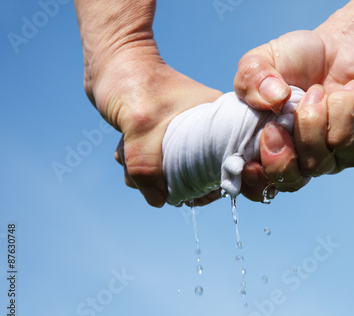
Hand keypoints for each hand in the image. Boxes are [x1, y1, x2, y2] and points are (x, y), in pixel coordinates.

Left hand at [84, 44, 221, 206]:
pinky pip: (158, 167)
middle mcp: (208, 128)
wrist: (110, 62)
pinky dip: (138, 168)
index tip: (190, 193)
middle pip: (202, 175)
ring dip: (147, 176)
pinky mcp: (167, 139)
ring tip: (128, 153)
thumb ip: (147, 168)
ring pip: (174, 174)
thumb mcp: (140, 127)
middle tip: (148, 175)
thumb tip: (159, 201)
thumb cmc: (131, 82)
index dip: (215, 184)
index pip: (231, 163)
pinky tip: (123, 148)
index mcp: (218, 120)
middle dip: (170, 182)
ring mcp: (187, 135)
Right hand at [235, 19, 353, 200]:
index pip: (258, 185)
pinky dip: (340, 109)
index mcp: (268, 146)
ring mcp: (329, 158)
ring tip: (316, 91)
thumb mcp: (261, 61)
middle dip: (280, 156)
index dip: (254, 183)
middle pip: (289, 181)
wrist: (345, 44)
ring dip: (312, 119)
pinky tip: (347, 92)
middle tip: (278, 123)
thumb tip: (273, 100)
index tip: (251, 164)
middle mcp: (299, 159)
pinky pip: (343, 142)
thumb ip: (250, 78)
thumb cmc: (300, 57)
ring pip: (316, 161)